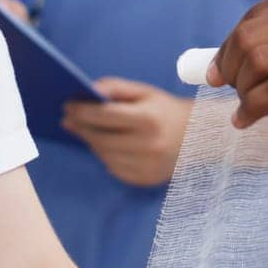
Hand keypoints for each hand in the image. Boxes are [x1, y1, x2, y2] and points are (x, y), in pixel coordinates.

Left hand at [61, 78, 191, 186]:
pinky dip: (105, 156)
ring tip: (84, 130)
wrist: (200, 137)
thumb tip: (88, 90)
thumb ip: (116, 87)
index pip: (105, 115)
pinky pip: (114, 169)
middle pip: (101, 138)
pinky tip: (104, 145)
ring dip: (91, 142)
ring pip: (104, 156)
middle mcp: (149, 145)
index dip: (82, 111)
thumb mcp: (146, 92)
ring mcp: (147, 166)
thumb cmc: (166, 110)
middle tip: (68, 119)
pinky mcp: (145, 180)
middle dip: (81, 127)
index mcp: (149, 119)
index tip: (67, 105)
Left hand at [208, 0, 267, 131]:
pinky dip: (253, 109)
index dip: (233, 39)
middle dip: (229, 65)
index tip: (223, 61)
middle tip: (225, 85)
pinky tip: (249, 119)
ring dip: (241, 89)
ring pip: (258, 64)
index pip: (262, 12)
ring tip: (242, 106)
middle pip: (252, 36)